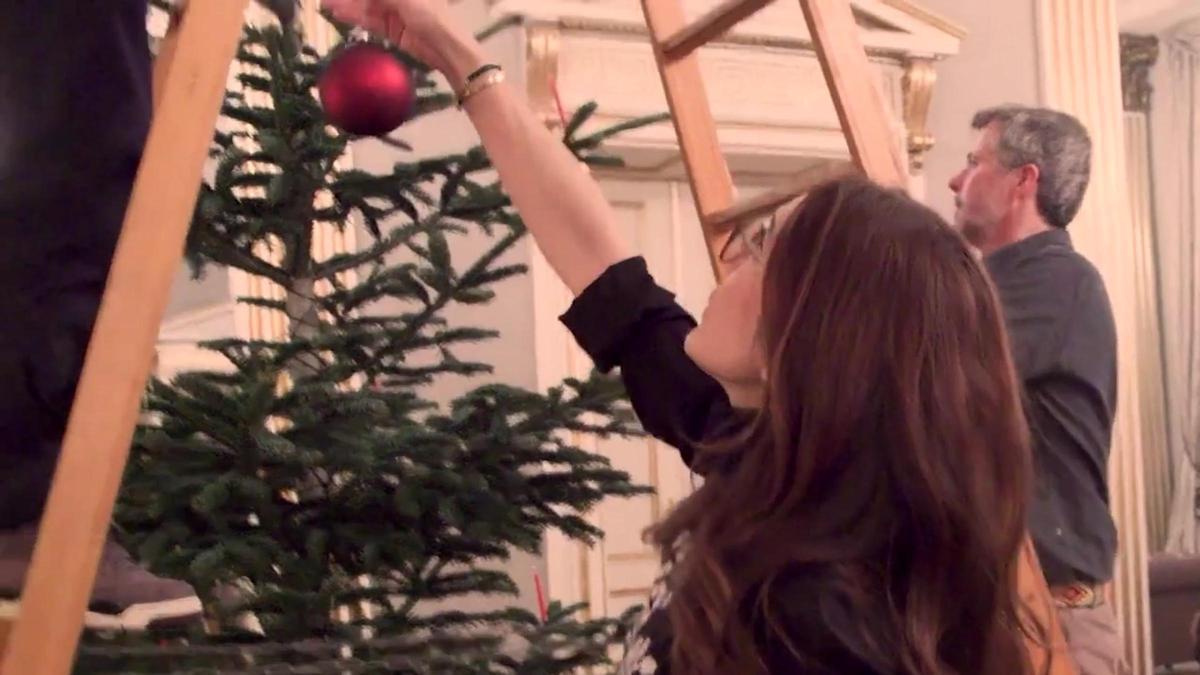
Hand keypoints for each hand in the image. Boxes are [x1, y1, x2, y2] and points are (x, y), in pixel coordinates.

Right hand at [322, 0, 484, 84]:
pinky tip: (338, 12)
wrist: (447, 49)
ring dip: (346, 4)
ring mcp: (394, 12)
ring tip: (325, 4)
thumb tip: (360, 0)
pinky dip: (353, 16)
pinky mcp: (391, 29)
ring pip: (365, 6)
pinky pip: (368, 20)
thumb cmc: (431, 16)